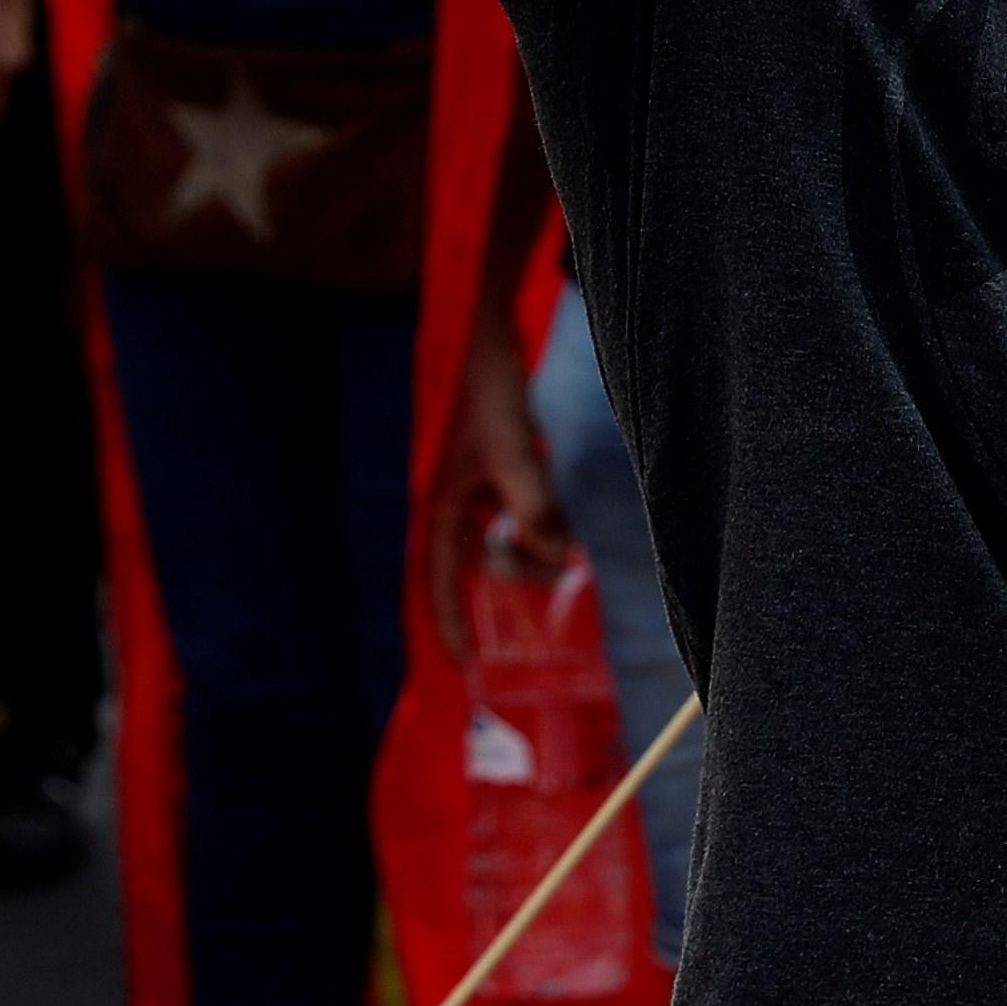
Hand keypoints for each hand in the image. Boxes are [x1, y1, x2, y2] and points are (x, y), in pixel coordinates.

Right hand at [430, 307, 578, 653]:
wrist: (492, 340)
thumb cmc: (491, 393)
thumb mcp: (516, 451)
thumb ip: (534, 505)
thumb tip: (557, 556)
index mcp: (443, 502)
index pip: (438, 577)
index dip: (447, 621)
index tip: (461, 666)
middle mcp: (456, 499)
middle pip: (479, 560)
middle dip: (517, 572)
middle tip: (562, 572)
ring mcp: (478, 485)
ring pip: (505, 536)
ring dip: (535, 544)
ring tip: (568, 545)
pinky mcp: (500, 469)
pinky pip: (520, 511)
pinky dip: (541, 518)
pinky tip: (560, 506)